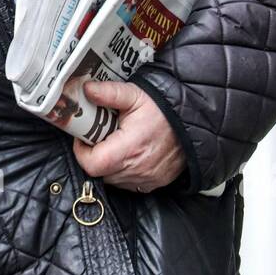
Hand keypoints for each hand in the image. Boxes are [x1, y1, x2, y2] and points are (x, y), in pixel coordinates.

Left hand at [71, 79, 186, 192]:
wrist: (194, 121)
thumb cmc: (164, 108)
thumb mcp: (134, 94)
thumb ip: (108, 93)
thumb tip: (87, 90)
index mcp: (129, 147)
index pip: (92, 164)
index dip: (81, 152)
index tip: (83, 138)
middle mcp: (138, 168)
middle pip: (100, 172)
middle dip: (94, 155)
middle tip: (100, 137)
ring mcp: (147, 178)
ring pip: (113, 179)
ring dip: (109, 164)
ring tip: (116, 144)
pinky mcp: (155, 183)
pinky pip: (129, 183)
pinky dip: (123, 171)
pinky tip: (129, 154)